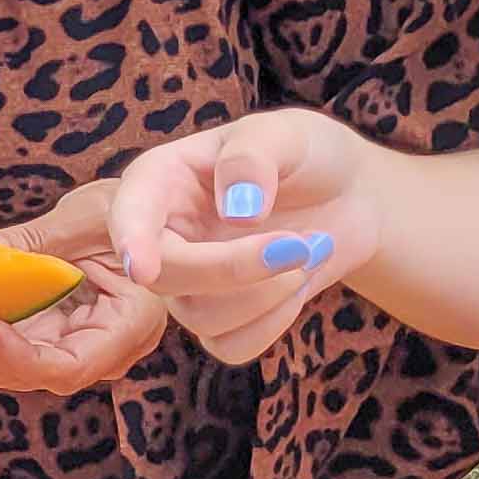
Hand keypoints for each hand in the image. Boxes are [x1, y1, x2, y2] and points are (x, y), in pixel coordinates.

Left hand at [0, 180, 166, 395]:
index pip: (70, 364)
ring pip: (12, 367)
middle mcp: (101, 348)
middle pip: (32, 374)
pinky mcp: (49, 334)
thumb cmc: (131, 210)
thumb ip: (34, 242)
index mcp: (129, 325)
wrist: (144, 213)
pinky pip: (6, 346)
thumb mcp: (85, 217)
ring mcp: (72, 344)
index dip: (23, 357)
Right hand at [107, 109, 378, 362]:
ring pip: (202, 317)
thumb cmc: (305, 155)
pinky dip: (276, 321)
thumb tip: (237, 211)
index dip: (131, 241)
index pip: (130, 213)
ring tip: (311, 247)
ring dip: (270, 292)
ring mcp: (187, 282)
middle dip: (233, 269)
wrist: (348, 196)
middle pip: (165, 276)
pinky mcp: (220, 318)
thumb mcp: (285, 134)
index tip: (143, 268)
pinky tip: (300, 280)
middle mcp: (162, 234)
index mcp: (161, 180)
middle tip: (299, 245)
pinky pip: (232, 345)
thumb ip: (251, 158)